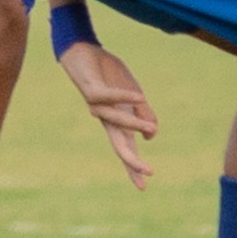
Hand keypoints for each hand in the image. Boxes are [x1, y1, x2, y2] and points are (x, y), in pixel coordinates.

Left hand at [58, 40, 158, 188]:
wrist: (84, 51)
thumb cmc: (108, 73)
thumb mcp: (133, 91)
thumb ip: (142, 112)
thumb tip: (152, 135)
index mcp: (116, 120)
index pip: (126, 147)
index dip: (133, 167)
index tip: (143, 186)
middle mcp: (106, 117)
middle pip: (118, 145)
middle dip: (132, 160)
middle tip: (148, 173)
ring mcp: (97, 105)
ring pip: (116, 122)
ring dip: (134, 125)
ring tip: (151, 131)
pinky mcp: (91, 91)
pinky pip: (109, 97)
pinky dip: (124, 97)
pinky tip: (139, 97)